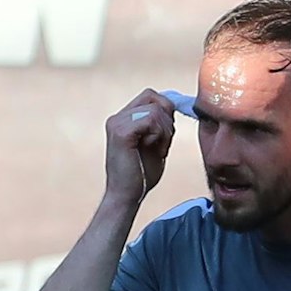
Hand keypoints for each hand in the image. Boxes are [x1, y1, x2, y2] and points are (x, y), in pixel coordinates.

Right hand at [104, 89, 176, 205]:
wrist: (128, 195)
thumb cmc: (142, 174)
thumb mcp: (156, 144)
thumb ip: (161, 125)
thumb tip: (173, 107)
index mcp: (124, 118)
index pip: (151, 96)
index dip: (166, 110)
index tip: (167, 135)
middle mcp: (117, 117)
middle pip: (154, 97)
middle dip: (167, 119)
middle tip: (162, 143)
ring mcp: (117, 123)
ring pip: (156, 110)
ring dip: (165, 131)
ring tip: (157, 149)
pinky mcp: (121, 132)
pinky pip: (151, 120)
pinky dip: (159, 136)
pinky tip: (153, 150)